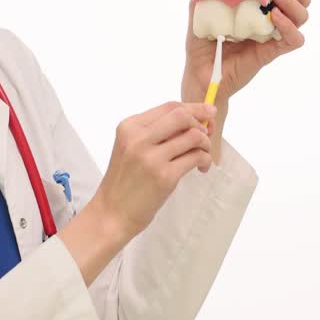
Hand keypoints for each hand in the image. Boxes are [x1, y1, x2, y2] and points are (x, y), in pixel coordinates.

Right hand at [95, 101, 216, 238]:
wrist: (112, 212)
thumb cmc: (123, 181)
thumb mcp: (130, 148)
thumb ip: (155, 133)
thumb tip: (193, 120)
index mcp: (129, 126)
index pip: (169, 106)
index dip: (193, 108)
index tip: (208, 115)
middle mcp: (139, 138)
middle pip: (182, 116)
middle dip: (202, 122)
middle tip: (208, 134)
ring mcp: (152, 157)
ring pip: (193, 136)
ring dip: (205, 143)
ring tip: (203, 155)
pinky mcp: (165, 176)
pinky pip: (196, 157)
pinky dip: (205, 160)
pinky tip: (201, 168)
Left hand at [182, 0, 316, 103]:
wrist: (200, 74)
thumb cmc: (202, 43)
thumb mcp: (200, 10)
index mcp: (260, 4)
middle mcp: (272, 18)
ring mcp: (274, 35)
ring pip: (302, 16)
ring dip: (291, 0)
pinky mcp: (272, 52)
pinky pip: (294, 39)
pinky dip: (289, 26)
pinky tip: (275, 18)